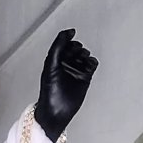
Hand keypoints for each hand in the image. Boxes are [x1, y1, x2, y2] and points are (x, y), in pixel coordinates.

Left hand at [34, 28, 97, 142]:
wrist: (56, 110)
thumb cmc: (50, 91)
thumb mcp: (51, 64)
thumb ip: (58, 46)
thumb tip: (68, 32)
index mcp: (55, 60)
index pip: (63, 44)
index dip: (68, 39)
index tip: (72, 34)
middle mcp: (65, 65)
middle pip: (75, 48)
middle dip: (77, 47)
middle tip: (77, 51)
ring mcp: (75, 71)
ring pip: (84, 56)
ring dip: (85, 54)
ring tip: (82, 58)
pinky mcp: (84, 78)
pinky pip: (92, 65)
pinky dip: (92, 61)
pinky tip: (89, 64)